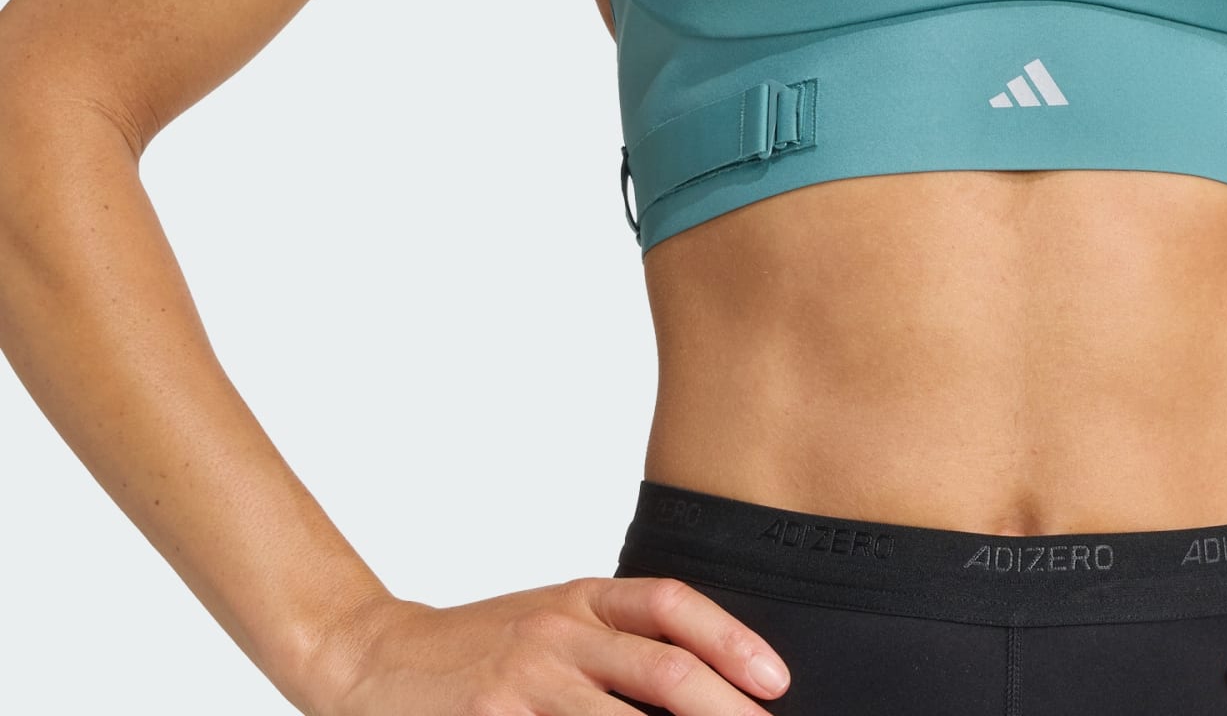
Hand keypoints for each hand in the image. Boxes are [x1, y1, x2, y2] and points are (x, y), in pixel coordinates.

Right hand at [304, 577, 791, 714]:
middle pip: (664, 671)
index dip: (732, 640)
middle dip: (725, 710)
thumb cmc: (477, 647)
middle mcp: (557, 634)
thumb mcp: (550, 620)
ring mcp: (522, 685)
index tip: (776, 681)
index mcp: (580, 600)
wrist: (371, 660)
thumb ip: (614, 641)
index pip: (672, 606)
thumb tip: (702, 681)